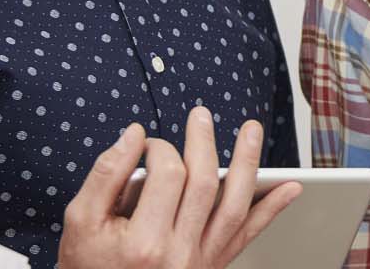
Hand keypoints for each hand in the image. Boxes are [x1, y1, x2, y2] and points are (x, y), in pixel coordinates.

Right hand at [60, 109, 302, 268]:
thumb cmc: (88, 265)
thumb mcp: (81, 221)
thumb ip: (105, 174)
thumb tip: (134, 134)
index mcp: (144, 241)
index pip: (167, 175)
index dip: (159, 149)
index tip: (147, 145)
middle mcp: (177, 254)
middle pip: (203, 184)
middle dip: (204, 142)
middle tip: (201, 115)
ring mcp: (199, 262)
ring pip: (234, 205)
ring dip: (247, 163)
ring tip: (252, 131)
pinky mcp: (212, 266)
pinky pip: (246, 235)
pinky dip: (270, 210)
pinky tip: (289, 188)